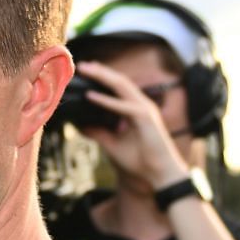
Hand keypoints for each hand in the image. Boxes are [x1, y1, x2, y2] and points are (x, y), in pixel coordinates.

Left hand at [74, 59, 191, 193]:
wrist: (159, 174)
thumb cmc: (140, 160)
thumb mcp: (112, 145)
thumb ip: (98, 133)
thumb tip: (80, 125)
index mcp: (135, 109)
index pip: (118, 88)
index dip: (103, 78)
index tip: (84, 73)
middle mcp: (141, 105)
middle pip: (120, 81)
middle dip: (101, 71)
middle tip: (82, 64)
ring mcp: (145, 110)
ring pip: (122, 86)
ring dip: (103, 77)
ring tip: (86, 70)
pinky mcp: (146, 119)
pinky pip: (124, 106)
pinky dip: (107, 101)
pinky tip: (92, 96)